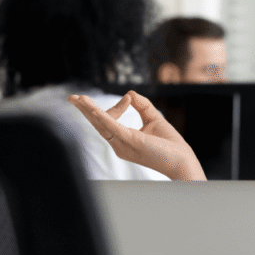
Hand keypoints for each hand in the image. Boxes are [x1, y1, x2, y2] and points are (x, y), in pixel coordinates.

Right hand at [68, 91, 205, 180]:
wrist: (182, 161)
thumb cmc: (170, 145)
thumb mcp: (154, 119)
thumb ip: (142, 106)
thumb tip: (130, 93)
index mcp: (123, 140)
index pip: (110, 120)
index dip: (116, 106)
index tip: (128, 98)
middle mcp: (119, 144)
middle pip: (97, 124)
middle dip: (84, 110)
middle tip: (72, 98)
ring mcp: (122, 144)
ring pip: (101, 125)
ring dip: (88, 111)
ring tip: (78, 99)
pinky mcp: (130, 141)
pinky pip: (112, 127)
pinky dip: (102, 116)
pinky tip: (92, 108)